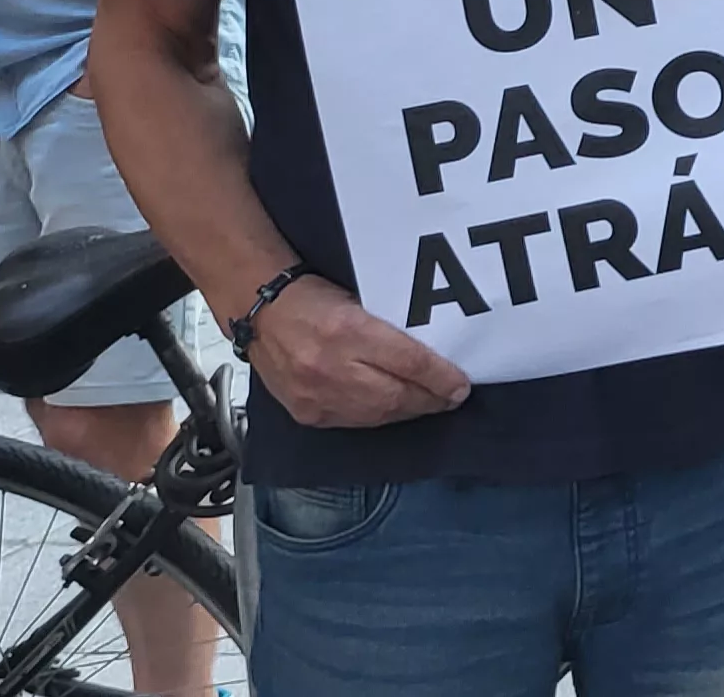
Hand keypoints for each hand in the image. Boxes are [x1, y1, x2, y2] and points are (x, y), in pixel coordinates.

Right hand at [249, 278, 470, 429]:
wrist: (260, 312)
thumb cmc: (313, 300)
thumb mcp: (359, 301)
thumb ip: (392, 331)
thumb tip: (433, 356)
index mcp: (347, 331)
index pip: (408, 362)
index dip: (441, 378)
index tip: (462, 386)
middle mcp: (330, 367)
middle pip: (396, 396)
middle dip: (430, 400)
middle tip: (452, 397)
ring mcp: (315, 395)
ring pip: (377, 415)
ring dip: (408, 411)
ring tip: (428, 404)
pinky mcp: (306, 413)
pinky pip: (353, 422)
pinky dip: (379, 417)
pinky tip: (394, 409)